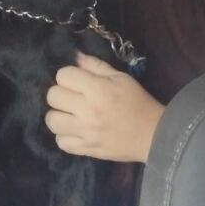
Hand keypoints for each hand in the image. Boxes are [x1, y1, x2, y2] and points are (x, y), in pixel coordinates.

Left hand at [45, 53, 163, 162]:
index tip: (77, 80)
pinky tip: (74, 130)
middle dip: (60, 93)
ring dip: (58, 115)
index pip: (63, 75)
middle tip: (72, 97)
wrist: (153, 134)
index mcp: (97, 89)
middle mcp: (87, 110)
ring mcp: (85, 132)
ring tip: (69, 115)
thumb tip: (74, 56)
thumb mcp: (120, 77)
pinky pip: (60, 142)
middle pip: (52, 96)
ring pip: (51, 120)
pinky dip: (64, 135)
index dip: (68, 75)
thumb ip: (95, 66)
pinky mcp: (86, 149)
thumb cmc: (137, 101)